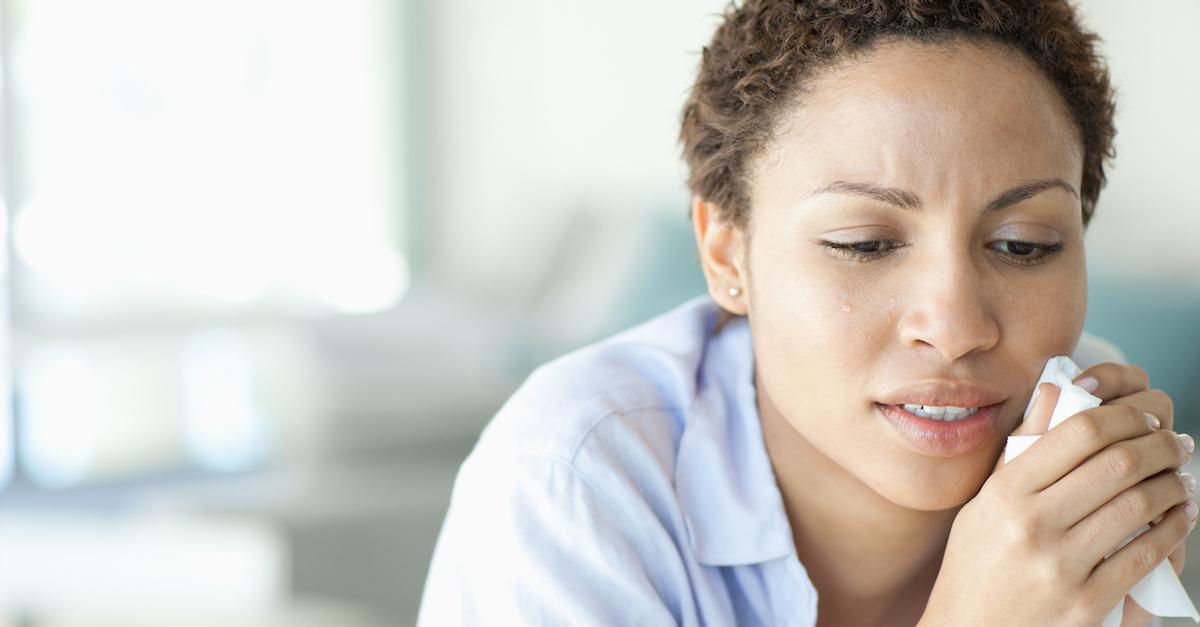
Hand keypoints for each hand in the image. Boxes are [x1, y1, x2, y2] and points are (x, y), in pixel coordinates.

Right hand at [919, 362, 1194, 626]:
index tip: (1143, 416)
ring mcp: (1061, 566)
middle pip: (1117, 463)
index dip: (1123, 416)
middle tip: (1175, 440)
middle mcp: (1032, 524)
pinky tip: (1181, 515)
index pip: (1078, 433)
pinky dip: (1174, 528)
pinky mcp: (1087, 603)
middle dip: (1159, 444)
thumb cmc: (977, 565)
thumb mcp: (983, 504)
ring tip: (1182, 476)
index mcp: (1005, 492)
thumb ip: (1021, 452)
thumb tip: (1057, 391)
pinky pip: (1146, 554)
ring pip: (1139, 505)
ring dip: (1174, 484)